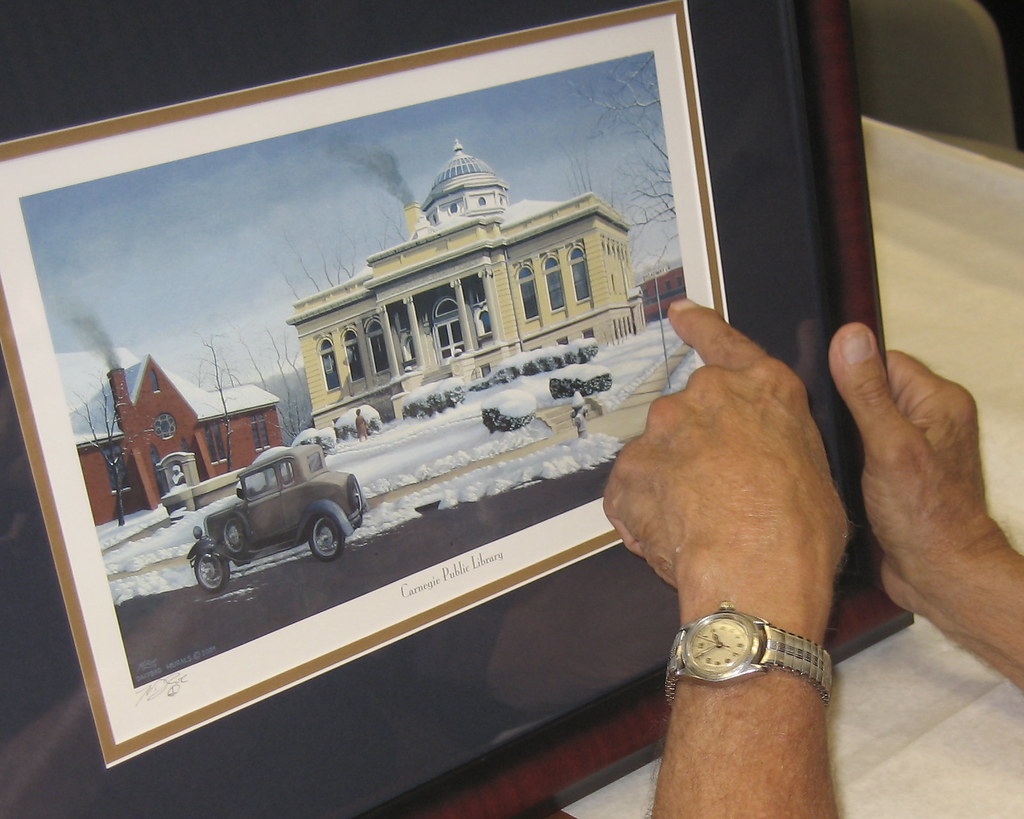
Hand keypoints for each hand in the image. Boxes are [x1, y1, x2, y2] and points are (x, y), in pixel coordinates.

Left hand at [604, 301, 847, 637]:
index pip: (726, 343)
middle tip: (719, 495)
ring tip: (699, 527)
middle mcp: (708, 396)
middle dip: (696, 448)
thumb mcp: (813, 471)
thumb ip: (776, 443)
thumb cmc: (800, 532)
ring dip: (670, 482)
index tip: (680, 313)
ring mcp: (664, 429)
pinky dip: (645, 512)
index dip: (701, 327)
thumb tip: (762, 459)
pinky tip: (672, 539)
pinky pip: (632, 489)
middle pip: (690, 413)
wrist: (757, 572)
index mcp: (762, 389)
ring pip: (659, 453)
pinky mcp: (630, 468)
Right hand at [828, 324, 1006, 612]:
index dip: (848, 373)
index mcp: (938, 401)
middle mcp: (928, 420)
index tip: (823, 392)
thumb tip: (850, 337)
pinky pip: (861, 449)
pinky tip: (830, 470)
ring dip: (839, 435)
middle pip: (868, 390)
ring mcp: (912, 448)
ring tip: (824, 451)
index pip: (881, 361)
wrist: (940, 578)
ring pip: (860, 421)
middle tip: (822, 429)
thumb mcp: (889, 446)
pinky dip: (843, 457)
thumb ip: (866, 391)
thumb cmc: (928, 518)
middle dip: (840, 407)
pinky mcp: (895, 473)